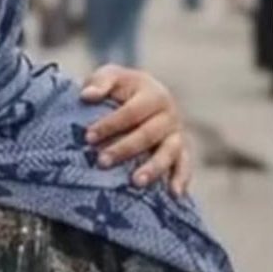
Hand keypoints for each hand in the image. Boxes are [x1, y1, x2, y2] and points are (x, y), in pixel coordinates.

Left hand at [80, 64, 189, 197]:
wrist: (141, 93)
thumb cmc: (121, 87)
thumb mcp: (110, 76)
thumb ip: (100, 82)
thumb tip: (87, 95)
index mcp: (153, 94)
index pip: (130, 112)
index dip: (110, 125)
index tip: (88, 137)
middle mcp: (170, 114)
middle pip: (148, 134)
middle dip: (124, 149)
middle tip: (101, 162)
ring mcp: (177, 133)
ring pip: (169, 152)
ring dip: (153, 168)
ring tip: (135, 182)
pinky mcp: (181, 149)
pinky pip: (185, 165)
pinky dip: (181, 179)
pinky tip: (174, 195)